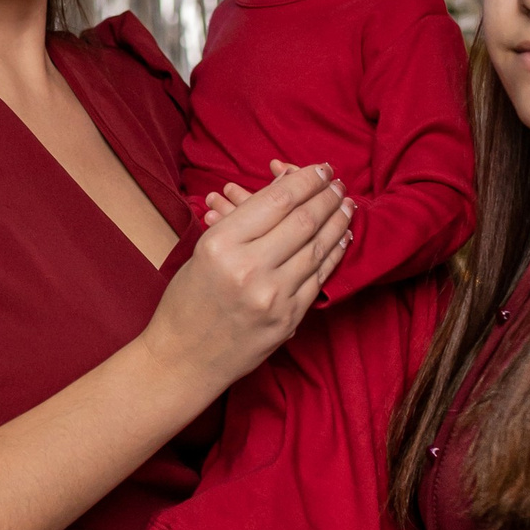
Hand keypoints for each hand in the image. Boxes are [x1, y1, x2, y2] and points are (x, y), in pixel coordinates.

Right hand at [148, 163, 349, 396]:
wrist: (183, 360)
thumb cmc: (187, 302)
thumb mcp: (203, 251)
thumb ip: (243, 222)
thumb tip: (285, 189)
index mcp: (220, 245)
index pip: (277, 200)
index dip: (305, 179)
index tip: (320, 169)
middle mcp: (248, 269)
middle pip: (303, 221)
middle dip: (326, 196)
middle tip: (338, 183)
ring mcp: (272, 297)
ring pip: (317, 248)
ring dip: (337, 222)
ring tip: (346, 204)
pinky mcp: (288, 319)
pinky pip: (319, 278)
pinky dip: (334, 254)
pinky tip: (342, 238)